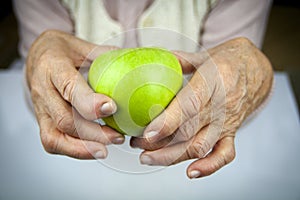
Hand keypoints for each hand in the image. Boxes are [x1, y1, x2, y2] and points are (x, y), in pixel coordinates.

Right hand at [26, 30, 124, 158]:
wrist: (37, 57)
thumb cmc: (61, 51)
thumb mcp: (81, 45)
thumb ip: (104, 54)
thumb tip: (132, 61)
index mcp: (53, 66)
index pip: (69, 87)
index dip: (89, 102)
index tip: (111, 108)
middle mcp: (43, 90)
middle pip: (64, 119)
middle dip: (93, 133)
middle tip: (117, 136)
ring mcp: (40, 109)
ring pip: (55, 137)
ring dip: (84, 147)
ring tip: (108, 148)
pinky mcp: (42, 121)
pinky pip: (53, 142)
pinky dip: (74, 151)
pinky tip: (94, 149)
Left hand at [130, 37, 273, 177]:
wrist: (257, 70)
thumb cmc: (229, 61)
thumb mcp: (204, 54)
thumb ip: (179, 60)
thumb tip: (152, 61)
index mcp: (213, 81)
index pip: (190, 105)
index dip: (168, 122)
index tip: (148, 134)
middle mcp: (221, 105)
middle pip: (190, 132)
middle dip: (159, 144)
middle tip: (136, 144)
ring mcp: (227, 122)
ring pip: (200, 147)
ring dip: (172, 157)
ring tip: (148, 157)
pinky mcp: (231, 132)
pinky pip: (224, 155)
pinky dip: (208, 167)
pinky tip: (190, 172)